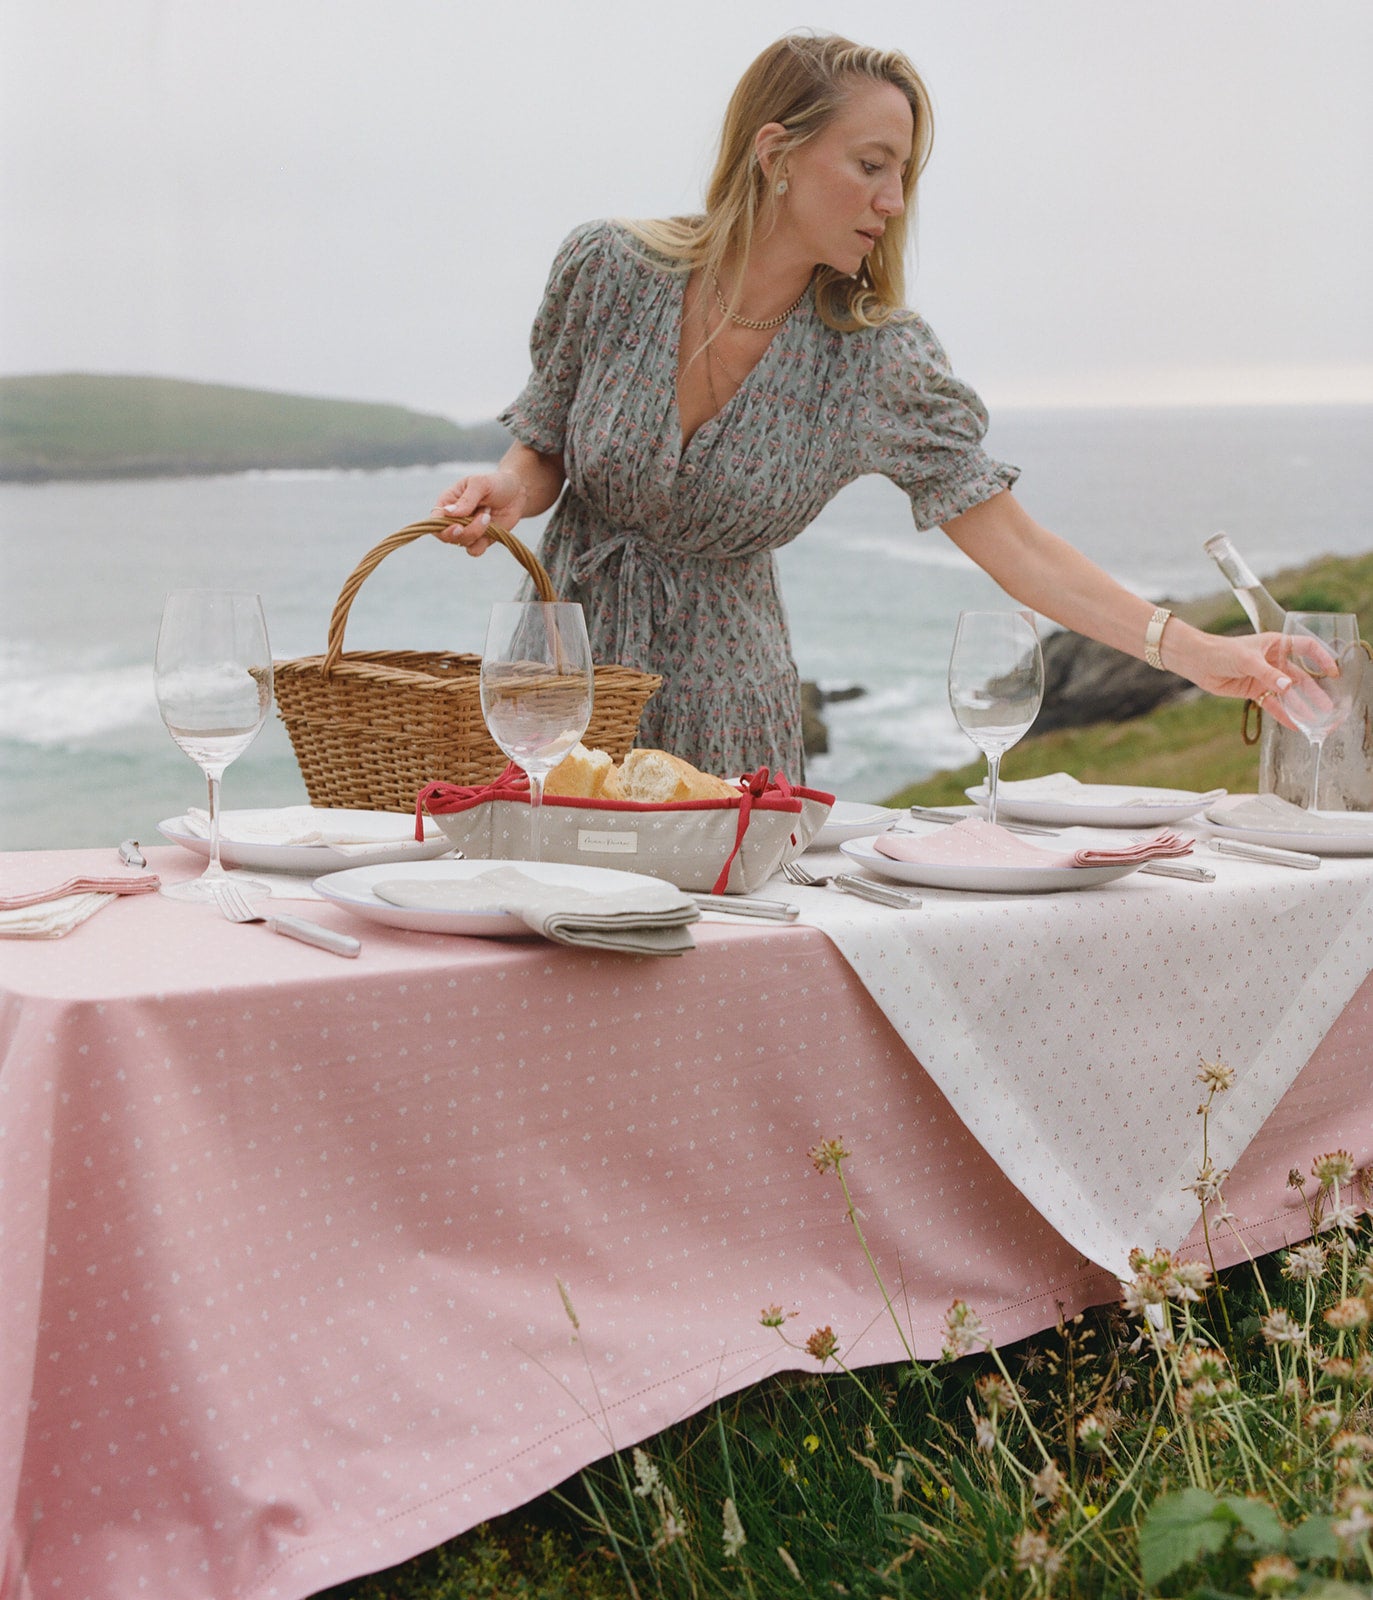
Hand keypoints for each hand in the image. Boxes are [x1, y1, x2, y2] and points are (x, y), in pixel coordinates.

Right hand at [430, 471, 528, 555]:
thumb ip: (466, 499)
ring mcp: (466, 530)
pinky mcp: (480, 540)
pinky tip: (493, 528)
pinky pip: (474, 551)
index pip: (434, 521)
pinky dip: (484, 543)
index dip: (442, 528)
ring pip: (462, 543)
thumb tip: (447, 512)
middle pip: (446, 536)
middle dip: (465, 531)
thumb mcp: (480, 484)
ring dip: (478, 532)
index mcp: (447, 502)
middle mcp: (453, 519)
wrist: (518, 493)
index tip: (458, 526)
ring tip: (489, 513)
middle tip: (484, 517)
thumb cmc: (496, 483)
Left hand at [1190, 631, 1321, 732]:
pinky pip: (1272, 704)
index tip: (1333, 672)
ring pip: (1288, 693)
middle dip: (1314, 690)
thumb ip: (1269, 675)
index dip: (1321, 658)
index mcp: (1277, 644)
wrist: (1198, 662)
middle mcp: (1275, 660)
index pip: (1307, 648)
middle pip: (1300, 676)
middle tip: (1328, 704)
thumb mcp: (1248, 660)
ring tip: (1316, 718)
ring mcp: (1266, 677)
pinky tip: (1293, 724)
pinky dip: (1282, 714)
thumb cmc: (1222, 651)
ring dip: (1301, 705)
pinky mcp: (1255, 691)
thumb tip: (1289, 688)